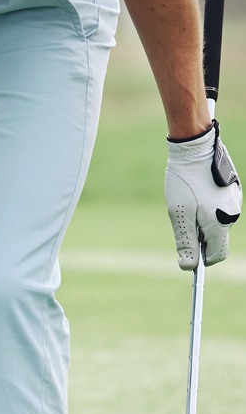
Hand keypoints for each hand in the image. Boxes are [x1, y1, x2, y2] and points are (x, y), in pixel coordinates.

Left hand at [165, 121, 240, 269]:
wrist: (196, 147)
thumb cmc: (185, 181)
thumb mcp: (179, 214)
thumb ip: (185, 241)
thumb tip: (187, 266)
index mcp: (220, 223)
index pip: (216, 255)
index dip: (201, 259)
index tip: (187, 253)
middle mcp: (232, 214)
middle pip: (217, 239)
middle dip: (200, 237)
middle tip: (183, 220)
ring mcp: (235, 201)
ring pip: (218, 223)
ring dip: (203, 222)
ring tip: (189, 203)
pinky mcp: (233, 191)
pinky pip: (221, 208)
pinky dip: (209, 209)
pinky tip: (197, 194)